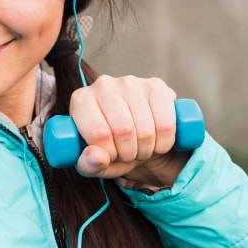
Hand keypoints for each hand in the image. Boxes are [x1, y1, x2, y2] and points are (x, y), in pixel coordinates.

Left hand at [68, 75, 190, 185]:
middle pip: (124, 130)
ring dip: (146, 149)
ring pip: (146, 129)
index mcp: (81, 100)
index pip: (99, 133)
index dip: (109, 153)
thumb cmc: (108, 149)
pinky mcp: (156, 86)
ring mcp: (131, 82)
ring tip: (139, 148)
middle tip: (127, 154)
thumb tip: (98, 157)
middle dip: (128, 153)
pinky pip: (166, 124)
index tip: (110, 156)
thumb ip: (88, 164)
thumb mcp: (93, 163)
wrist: (134, 136)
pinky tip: (156, 141)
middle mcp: (103, 85)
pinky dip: (163, 142)